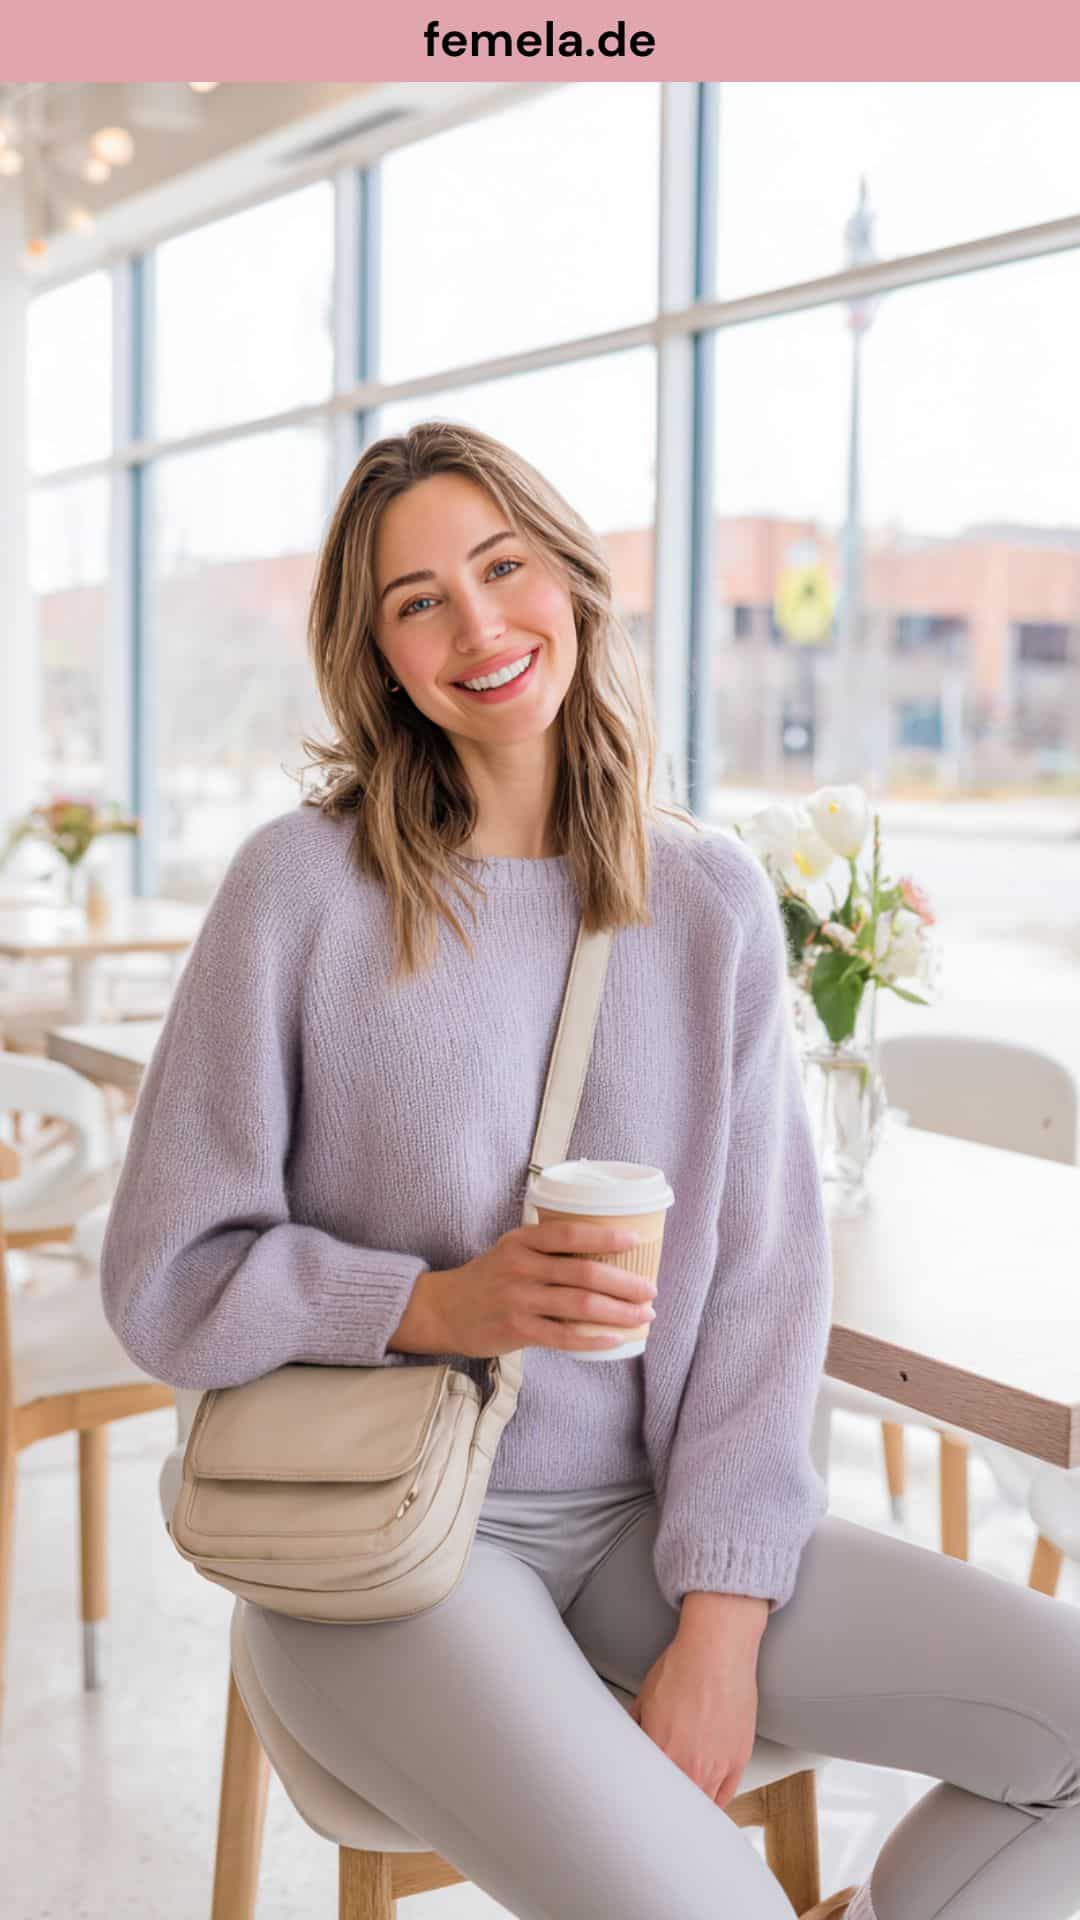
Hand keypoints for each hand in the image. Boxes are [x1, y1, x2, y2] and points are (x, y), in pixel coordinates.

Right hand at [388, 1219, 657, 1357]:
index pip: (570, 1234)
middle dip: (624, 1283)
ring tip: (643, 1315)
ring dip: (618, 1311)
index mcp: (522, 1241)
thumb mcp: (512, 1250)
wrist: (445, 1309)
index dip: (605, 1236)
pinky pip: (563, 1336)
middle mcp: (520, 1267)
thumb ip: (548, 1248)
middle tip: (650, 1290)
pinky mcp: (517, 1330)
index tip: (635, 1241)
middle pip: (583, 1272)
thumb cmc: (491, 1277)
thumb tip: (606, 1253)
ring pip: (579, 1305)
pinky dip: (593, 1338)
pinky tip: (615, 1339)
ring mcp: (518, 1300)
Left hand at [627, 1599, 766, 1809]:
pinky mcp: (737, 1759)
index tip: (638, 1804)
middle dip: (666, 1808)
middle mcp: (688, 1765)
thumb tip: (631, 1740)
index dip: (642, 1800)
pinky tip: (705, 1804)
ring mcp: (716, 1766)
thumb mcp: (645, 1698)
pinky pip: (725, 1796)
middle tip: (658, 1810)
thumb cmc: (682, 1668)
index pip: (647, 1792)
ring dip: (690, 1806)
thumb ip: (636, 1727)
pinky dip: (714, 1803)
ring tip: (681, 1814)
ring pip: (700, 1804)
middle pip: (675, 1805)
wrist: (716, 1650)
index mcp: (659, 1752)